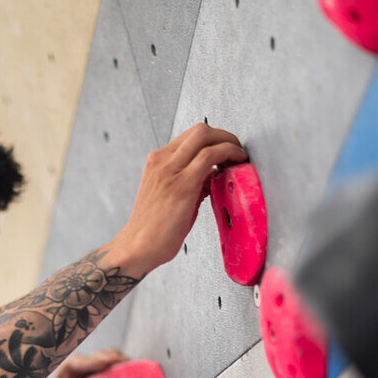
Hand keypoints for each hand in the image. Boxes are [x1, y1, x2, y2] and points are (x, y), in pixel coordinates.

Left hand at [38, 348, 126, 377]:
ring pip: (114, 360)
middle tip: (128, 365)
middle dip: (116, 359)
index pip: (83, 361)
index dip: (96, 361)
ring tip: (136, 370)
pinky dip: (128, 373)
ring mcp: (98, 370)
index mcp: (70, 366)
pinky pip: (119, 372)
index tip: (107, 363)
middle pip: (103, 356)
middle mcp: (85, 364)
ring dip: (124, 364)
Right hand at [114, 123, 246, 272]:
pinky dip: (228, 153)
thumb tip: (213, 173)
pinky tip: (237, 163)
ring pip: (206, 136)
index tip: (226, 151)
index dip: (214, 139)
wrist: (138, 247)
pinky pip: (210, 156)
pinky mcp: (182, 184)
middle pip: (200, 130)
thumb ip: (190, 181)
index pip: (190, 136)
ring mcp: (170, 170)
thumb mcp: (170, 196)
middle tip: (237, 150)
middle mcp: (161, 161)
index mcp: (156, 161)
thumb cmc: (155, 228)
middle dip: (226, 136)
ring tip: (240, 157)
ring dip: (230, 142)